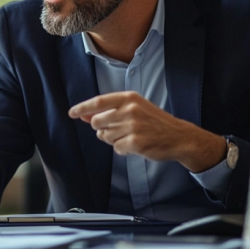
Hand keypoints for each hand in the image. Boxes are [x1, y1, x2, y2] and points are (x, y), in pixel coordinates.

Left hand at [68, 91, 225, 171]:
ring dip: (113, 140)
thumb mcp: (133, 109)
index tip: (70, 113)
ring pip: (105, 136)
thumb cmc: (153, 122)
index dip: (82, 108)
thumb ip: (108, 111)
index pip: (98, 102)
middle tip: (116, 129)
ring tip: (129, 136)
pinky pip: (116, 149)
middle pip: (97, 122)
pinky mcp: (136, 142)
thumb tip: (83, 115)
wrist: (179, 137)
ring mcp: (133, 126)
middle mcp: (130, 109)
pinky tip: (135, 145)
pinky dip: (122, 149)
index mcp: (129, 98)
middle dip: (101, 128)